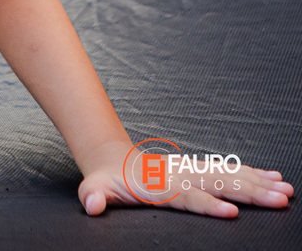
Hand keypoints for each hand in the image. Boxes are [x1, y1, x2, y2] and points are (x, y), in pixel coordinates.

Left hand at [77, 145, 292, 217]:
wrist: (113, 160)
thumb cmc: (107, 181)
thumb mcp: (95, 189)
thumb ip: (94, 197)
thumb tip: (91, 206)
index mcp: (159, 185)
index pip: (187, 196)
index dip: (207, 204)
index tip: (230, 212)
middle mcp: (180, 175)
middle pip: (218, 184)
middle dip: (249, 193)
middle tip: (279, 200)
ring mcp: (192, 171)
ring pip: (230, 176)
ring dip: (259, 184)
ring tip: (286, 191)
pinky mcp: (200, 170)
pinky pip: (230, 172)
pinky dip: (254, 175)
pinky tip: (275, 179)